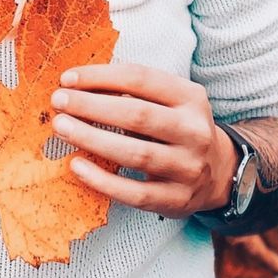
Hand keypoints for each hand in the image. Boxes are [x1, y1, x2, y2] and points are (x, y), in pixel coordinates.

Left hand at [50, 63, 238, 219]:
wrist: (219, 172)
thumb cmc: (176, 126)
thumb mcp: (169, 100)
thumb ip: (133, 90)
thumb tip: (76, 84)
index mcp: (190, 97)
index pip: (141, 79)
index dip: (101, 76)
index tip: (67, 78)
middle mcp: (194, 131)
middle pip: (137, 115)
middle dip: (92, 106)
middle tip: (58, 101)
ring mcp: (189, 168)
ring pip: (135, 153)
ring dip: (92, 139)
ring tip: (61, 127)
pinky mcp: (177, 200)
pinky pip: (135, 193)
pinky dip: (103, 181)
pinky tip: (76, 166)